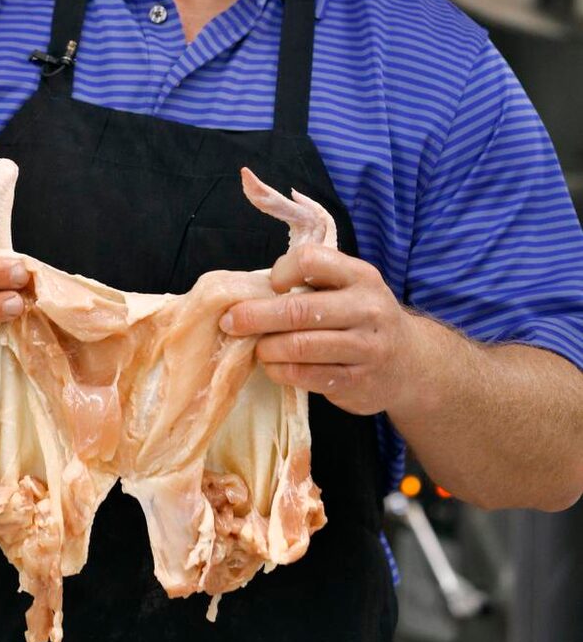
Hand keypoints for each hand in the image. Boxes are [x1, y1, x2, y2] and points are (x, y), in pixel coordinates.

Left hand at [219, 244, 414, 414]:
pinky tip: (273, 366)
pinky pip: (307, 376)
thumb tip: (251, 291)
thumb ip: (312, 283)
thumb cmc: (361, 317)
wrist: (410, 362)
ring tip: (255, 347)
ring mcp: (365, 348)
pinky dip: (280, 371)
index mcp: (360, 276)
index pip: (311, 260)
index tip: (272, 285)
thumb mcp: (349, 287)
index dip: (282, 271)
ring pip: (300, 347)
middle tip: (231, 321)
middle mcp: (366, 309)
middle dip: (255, 316)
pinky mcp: (357, 381)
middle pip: (299, 310)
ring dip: (267, 348)